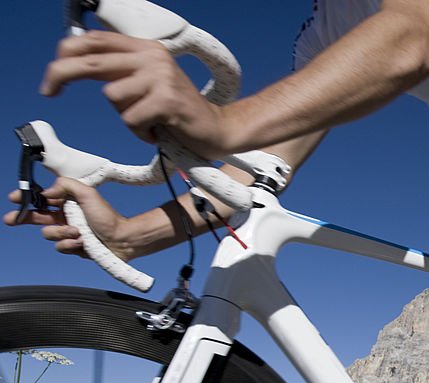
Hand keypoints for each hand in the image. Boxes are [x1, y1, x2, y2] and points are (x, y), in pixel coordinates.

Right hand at [4, 179, 132, 260]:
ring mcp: (68, 233)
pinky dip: (70, 244)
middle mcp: (65, 218)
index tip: (15, 198)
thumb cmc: (107, 217)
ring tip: (78, 231)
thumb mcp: (87, 193)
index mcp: (66, 204)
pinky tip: (82, 242)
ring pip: (49, 234)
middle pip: (37, 218)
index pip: (42, 200)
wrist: (122, 239)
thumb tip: (47, 192)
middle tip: (12, 219)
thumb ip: (67, 186)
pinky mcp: (73, 247)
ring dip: (61, 232)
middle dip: (23, 218)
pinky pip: (60, 247)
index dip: (27, 198)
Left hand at [40, 31, 232, 158]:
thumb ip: (119, 70)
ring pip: (113, 97)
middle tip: (48, 90)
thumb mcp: (146, 82)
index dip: (67, 53)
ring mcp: (161, 77)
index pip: (96, 41)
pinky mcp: (167, 100)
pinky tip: (157, 130)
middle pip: (92, 61)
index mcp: (145, 48)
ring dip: (126, 116)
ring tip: (148, 121)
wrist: (217, 129)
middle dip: (62, 74)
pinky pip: (131, 118)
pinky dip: (141, 132)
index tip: (53, 75)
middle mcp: (152, 57)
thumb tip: (75, 61)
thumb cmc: (176, 111)